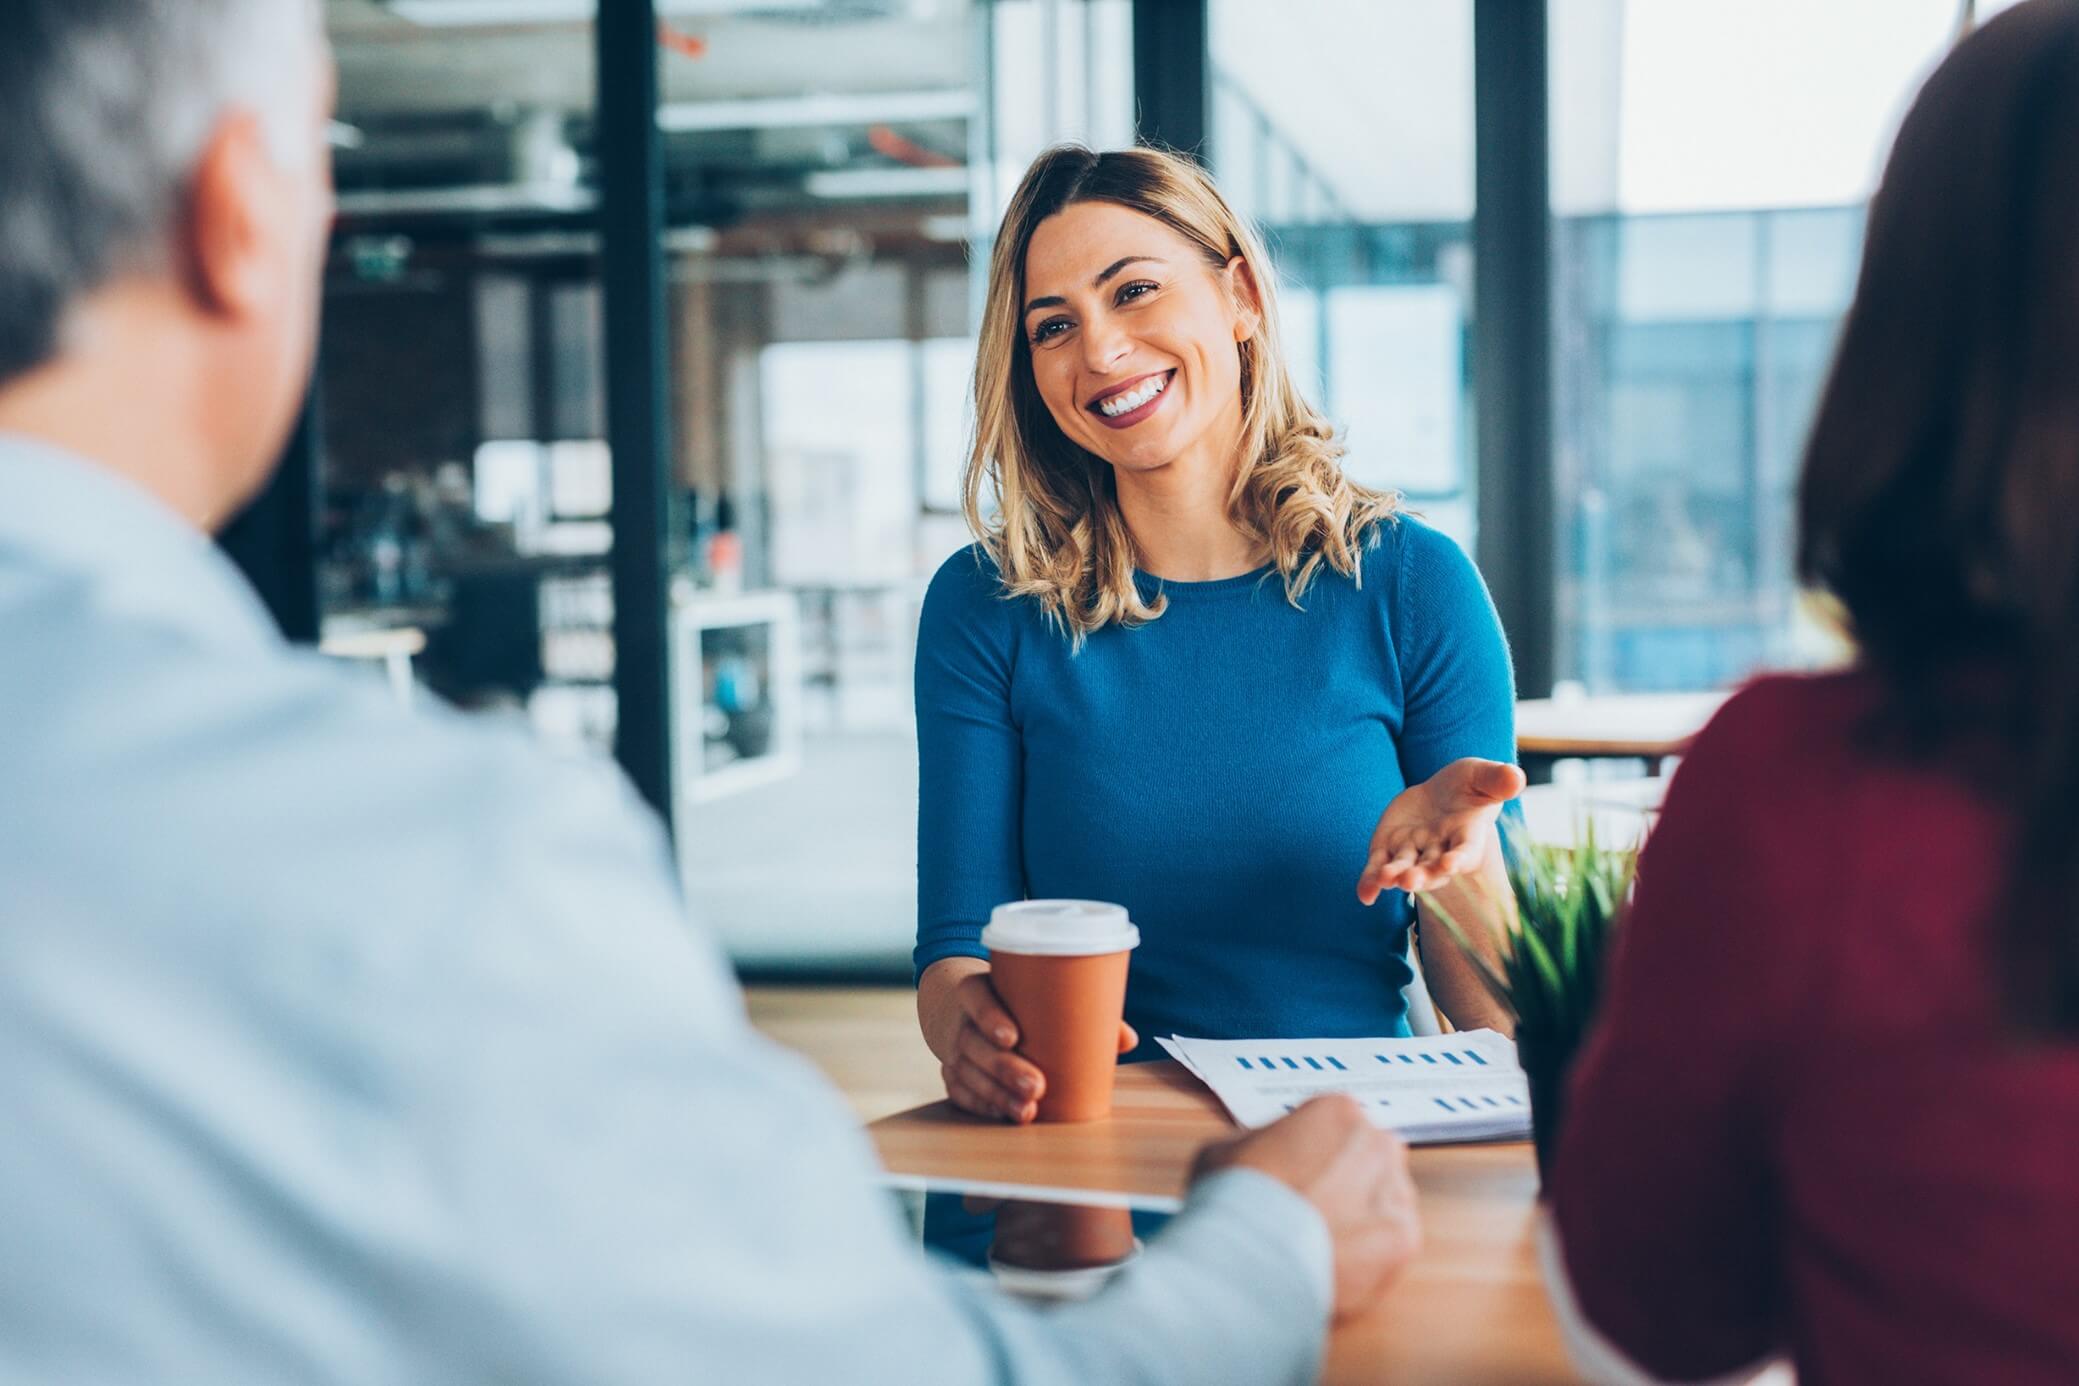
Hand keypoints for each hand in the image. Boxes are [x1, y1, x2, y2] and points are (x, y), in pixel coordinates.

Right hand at [917, 958, 1136, 1123]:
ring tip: (1028, 1112)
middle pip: (975, 1044)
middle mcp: (961, 1020)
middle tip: (1036, 1087)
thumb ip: (1081, 1013)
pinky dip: (983, 1107)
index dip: (991, 1017)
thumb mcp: (1036, 997)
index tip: (1013, 1036)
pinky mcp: (953, 1076)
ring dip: (997, 1096)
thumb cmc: (1016, 1004)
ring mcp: (954, 1051)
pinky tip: (1005, 1116)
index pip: (977, 998)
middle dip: (1005, 1068)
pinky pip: (962, 1095)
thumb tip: (1127, 1039)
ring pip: (969, 1074)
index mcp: (978, 990)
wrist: (967, 1013)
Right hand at [1192, 1096, 1420, 1320]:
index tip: (1304, 1176)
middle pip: (1371, 1160)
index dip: (1317, 1154)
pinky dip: (1368, 1256)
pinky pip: (1390, 1243)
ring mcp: (1395, 1190)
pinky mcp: (1404, 1239)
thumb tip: (1271, 1156)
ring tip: (1322, 1242)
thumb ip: (1267, 1143)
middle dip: (1349, 1182)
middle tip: (1315, 1210)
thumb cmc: (1234, 1197)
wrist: (1247, 1253)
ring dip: (1363, 1219)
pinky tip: (1335, 1260)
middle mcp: (1375, 1142)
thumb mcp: (1232, 1145)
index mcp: (1338, 1110)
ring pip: (1387, 1202)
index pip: (1339, 1127)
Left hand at [1356, 757, 1525, 903]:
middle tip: (1410, 881)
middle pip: (1432, 869)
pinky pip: (1378, 867)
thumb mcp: (1482, 776)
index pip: (1466, 852)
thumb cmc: (1470, 785)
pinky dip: (1370, 881)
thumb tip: (1516, 778)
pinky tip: (1364, 894)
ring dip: (1395, 878)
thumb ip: (1498, 780)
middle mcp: (1440, 851)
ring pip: (1404, 869)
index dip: (1459, 859)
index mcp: (1467, 837)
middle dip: (1422, 876)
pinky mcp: (1389, 848)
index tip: (1451, 864)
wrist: (1442, 792)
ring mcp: (1414, 853)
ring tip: (1386, 880)